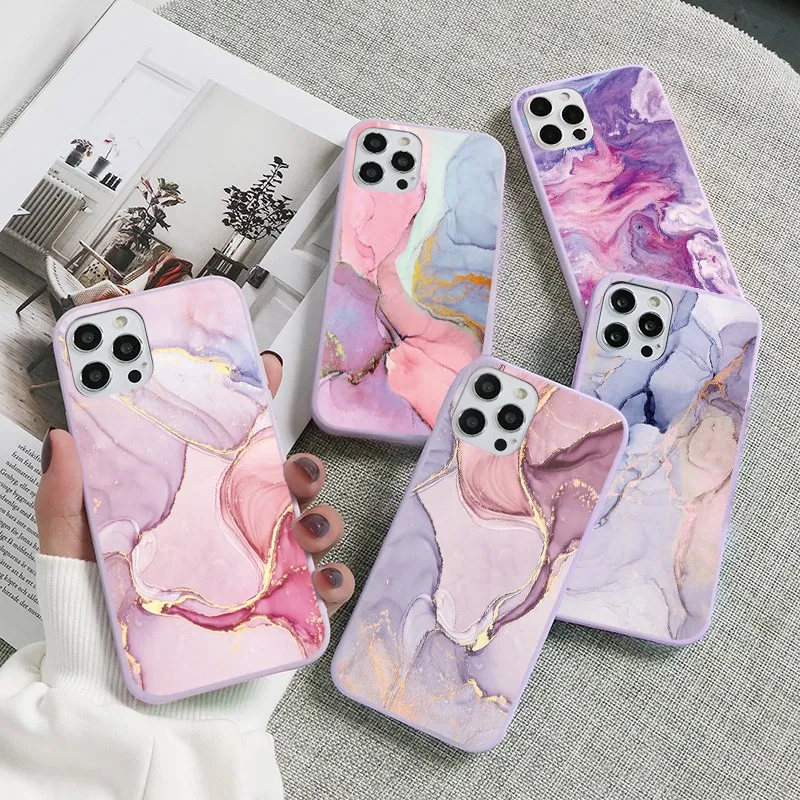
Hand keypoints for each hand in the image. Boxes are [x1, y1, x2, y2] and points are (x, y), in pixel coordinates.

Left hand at [35, 351, 354, 614]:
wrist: (119, 708)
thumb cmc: (100, 628)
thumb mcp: (75, 557)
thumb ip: (66, 502)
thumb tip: (61, 438)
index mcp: (191, 508)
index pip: (226, 448)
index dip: (249, 404)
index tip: (261, 368)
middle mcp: (231, 534)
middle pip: (279, 484)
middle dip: (299, 463)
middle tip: (293, 462)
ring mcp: (260, 571)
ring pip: (308, 529)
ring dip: (322, 516)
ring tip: (308, 523)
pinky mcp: (280, 612)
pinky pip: (320, 592)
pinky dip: (334, 579)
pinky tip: (324, 577)